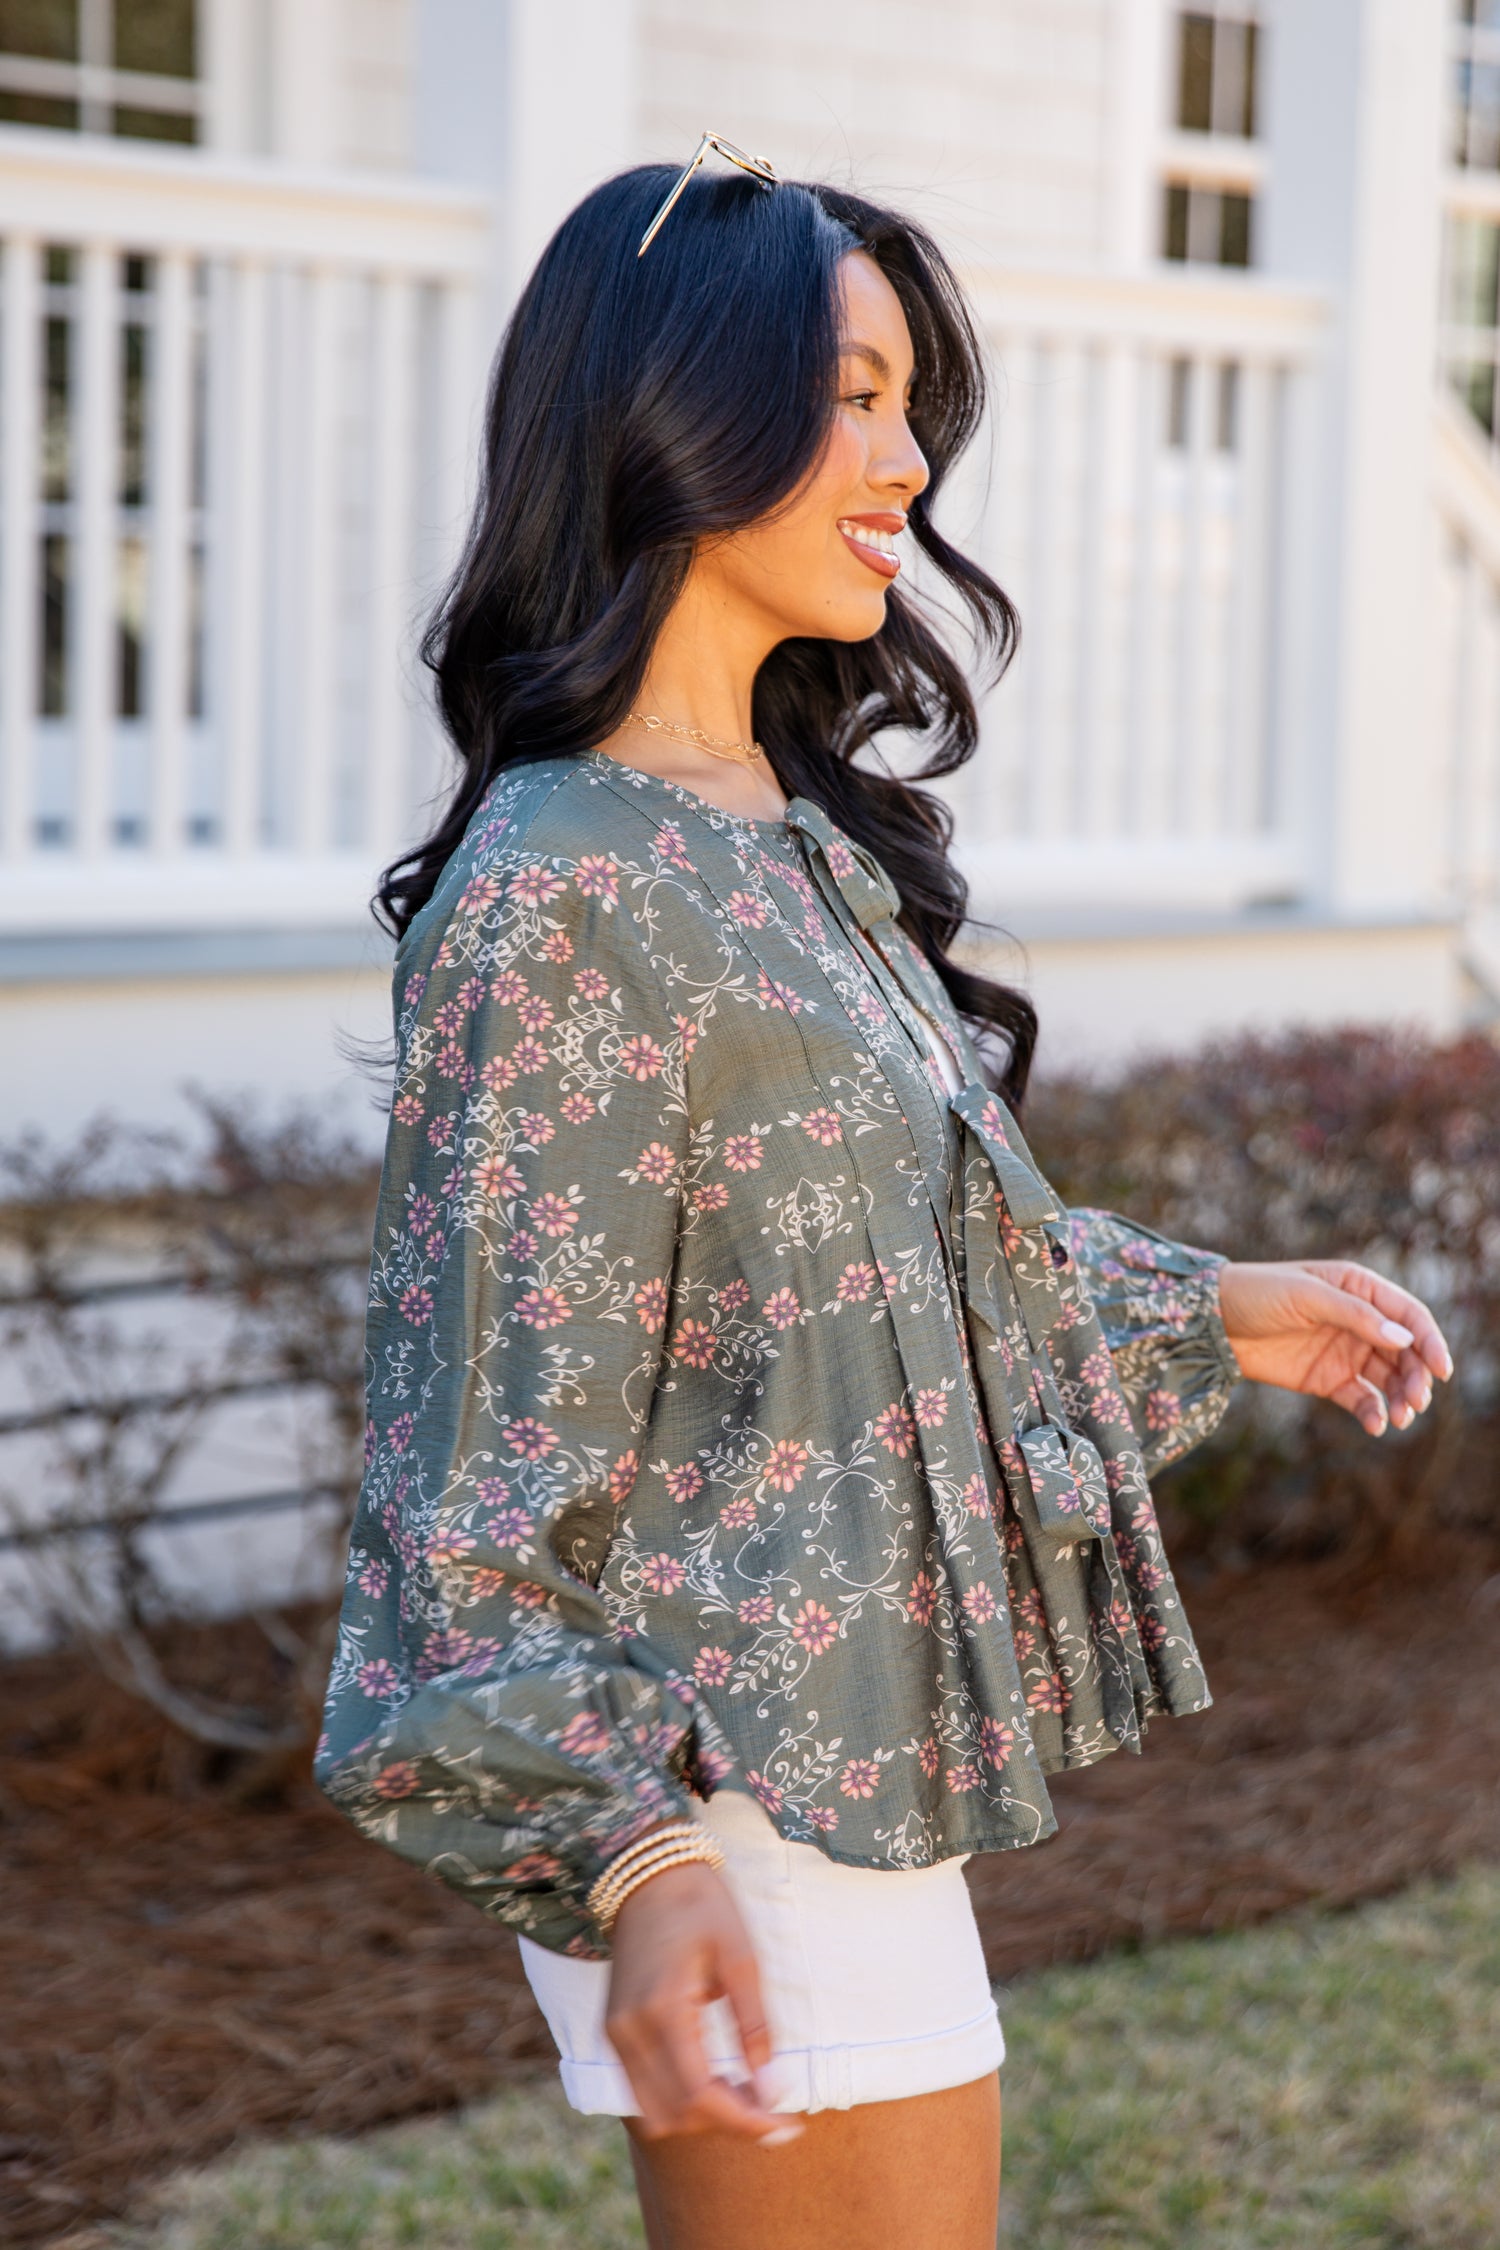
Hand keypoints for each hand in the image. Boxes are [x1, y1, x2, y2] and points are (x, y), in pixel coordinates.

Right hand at [604, 1857, 799, 2144]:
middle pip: (677, 2115)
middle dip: (727, 2122)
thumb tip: (772, 2089)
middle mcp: (629, 2031)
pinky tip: (715, 2080)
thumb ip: (755, 2027)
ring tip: (744, 2094)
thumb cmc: (701, 1905)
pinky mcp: (614, 2031)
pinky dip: (678, 2100)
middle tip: (771, 2107)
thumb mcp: (741, 1958)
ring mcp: (615, 2033)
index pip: (700, 2095)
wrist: (647, 1873)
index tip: (786, 2127)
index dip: (745, 2122)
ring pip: (655, 2114)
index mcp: (662, 2010)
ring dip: (700, 2117)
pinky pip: (641, 2091)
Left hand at [1216, 1259, 1452, 1435]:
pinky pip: (1361, 1399)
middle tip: (1417, 1401)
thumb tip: (1402, 1337)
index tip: (1442, 1369)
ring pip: (1388, 1379)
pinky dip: (1373, 1413)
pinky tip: (1377, 1425)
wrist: (1212, 1322)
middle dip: (1417, 1377)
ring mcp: (1345, 1352)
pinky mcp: (1327, 1380)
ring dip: (1400, 1398)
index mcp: (1359, 1288)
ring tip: (1400, 1417)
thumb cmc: (1257, 1293)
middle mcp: (1359, 1321)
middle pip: (1404, 1353)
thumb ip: (1354, 1315)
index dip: (1429, 1341)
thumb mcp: (1305, 1296)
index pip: (1408, 1315)